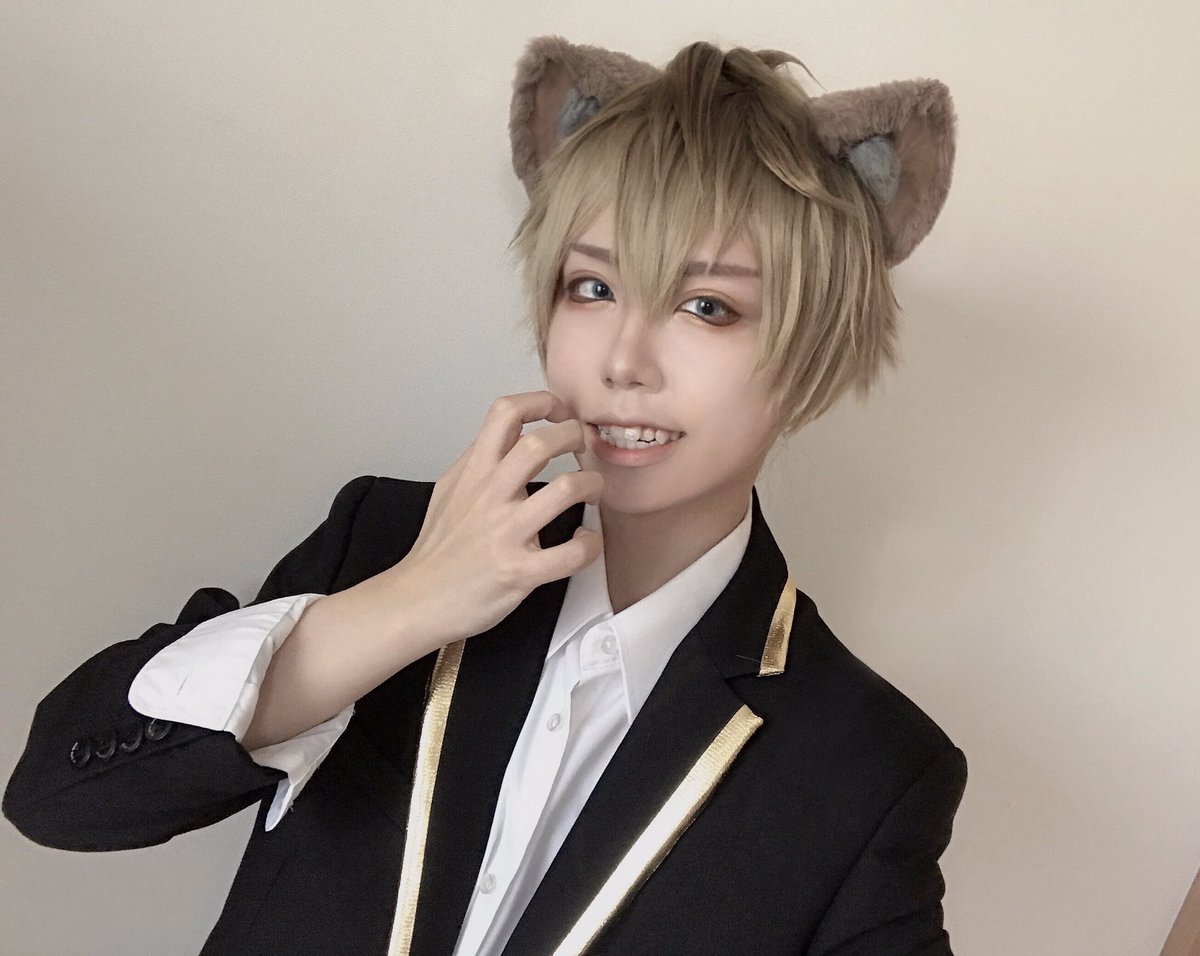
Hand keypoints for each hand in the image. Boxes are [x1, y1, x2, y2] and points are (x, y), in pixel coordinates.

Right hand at [385, 390, 603, 646]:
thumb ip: (476, 461)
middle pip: (541, 443)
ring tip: (593, 490)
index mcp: (474, 472)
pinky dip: (590, 544)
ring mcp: (506, 533)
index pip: (505, 413)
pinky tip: (586, 541)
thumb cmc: (437, 550)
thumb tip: (503, 437)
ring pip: (566, 490)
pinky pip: (571, 552)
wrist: (416, 600)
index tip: (559, 411)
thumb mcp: (447, 491)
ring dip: (592, 485)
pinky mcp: (519, 571)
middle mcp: (490, 495)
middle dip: (574, 436)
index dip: (540, 402)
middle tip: (584, 446)